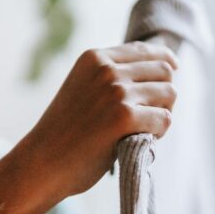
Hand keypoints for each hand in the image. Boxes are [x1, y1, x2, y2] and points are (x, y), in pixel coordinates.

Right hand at [0, 42, 177, 213]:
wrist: (41, 164)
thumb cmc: (65, 132)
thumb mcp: (83, 89)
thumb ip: (111, 76)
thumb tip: (161, 68)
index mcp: (94, 58)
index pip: (144, 50)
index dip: (164, 60)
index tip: (174, 69)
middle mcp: (106, 69)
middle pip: (163, 70)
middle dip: (164, 93)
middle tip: (151, 116)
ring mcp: (115, 92)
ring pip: (169, 93)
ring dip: (162, 113)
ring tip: (143, 130)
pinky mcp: (124, 117)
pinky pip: (164, 119)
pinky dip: (159, 133)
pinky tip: (141, 141)